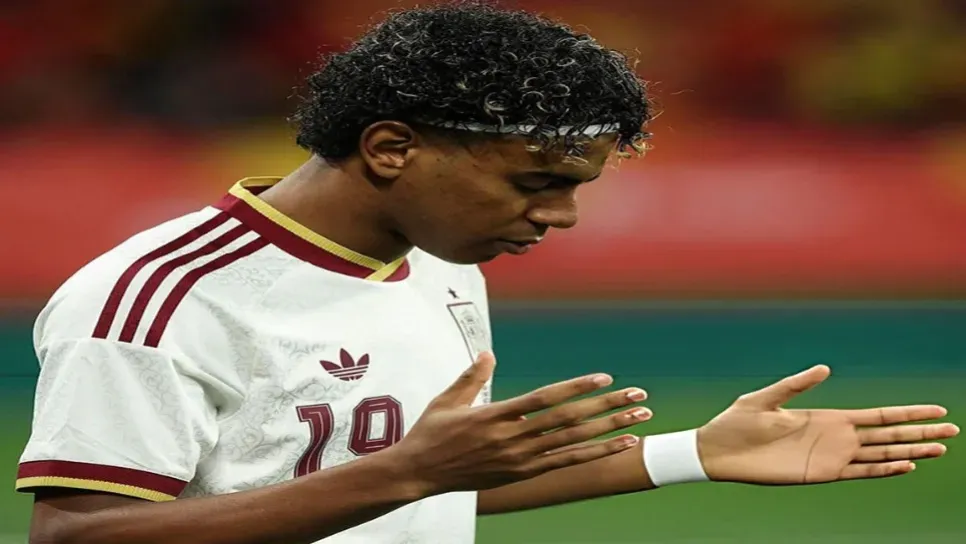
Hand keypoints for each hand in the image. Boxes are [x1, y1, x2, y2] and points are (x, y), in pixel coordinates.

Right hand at [390, 352, 651, 495]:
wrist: (419, 473)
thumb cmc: (431, 433)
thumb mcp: (447, 400)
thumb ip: (471, 376)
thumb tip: (488, 354)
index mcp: (495, 415)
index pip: (545, 399)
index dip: (576, 388)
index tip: (604, 379)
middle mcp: (512, 439)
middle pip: (568, 420)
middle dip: (607, 407)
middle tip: (637, 395)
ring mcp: (519, 459)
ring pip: (573, 442)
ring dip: (609, 429)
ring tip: (639, 418)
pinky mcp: (522, 474)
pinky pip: (566, 463)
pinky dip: (595, 453)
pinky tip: (619, 445)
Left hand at [697, 365, 959, 484]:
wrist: (718, 450)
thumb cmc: (737, 421)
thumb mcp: (767, 398)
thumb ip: (796, 385)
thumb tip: (827, 368)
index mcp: (826, 417)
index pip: (876, 416)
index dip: (906, 414)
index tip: (935, 410)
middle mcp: (834, 438)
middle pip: (887, 436)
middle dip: (919, 432)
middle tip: (953, 430)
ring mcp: (829, 457)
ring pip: (880, 456)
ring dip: (909, 452)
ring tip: (939, 449)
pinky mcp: (818, 474)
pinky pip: (857, 473)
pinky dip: (883, 470)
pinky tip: (906, 466)